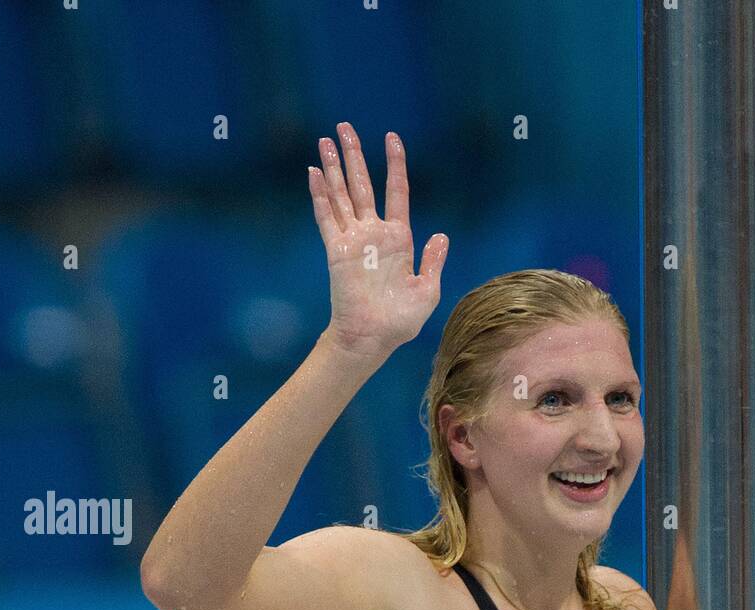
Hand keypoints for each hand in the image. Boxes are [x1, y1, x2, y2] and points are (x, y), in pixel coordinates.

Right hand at [308, 122, 448, 354]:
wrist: (373, 338)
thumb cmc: (400, 321)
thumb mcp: (427, 291)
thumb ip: (433, 262)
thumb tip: (441, 235)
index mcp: (398, 239)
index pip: (396, 192)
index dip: (394, 164)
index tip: (391, 138)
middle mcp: (374, 234)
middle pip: (362, 185)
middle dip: (353, 155)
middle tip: (344, 126)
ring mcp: (353, 240)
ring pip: (341, 194)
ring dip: (333, 167)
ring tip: (325, 139)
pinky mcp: (336, 250)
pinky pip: (327, 217)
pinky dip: (320, 195)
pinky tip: (313, 173)